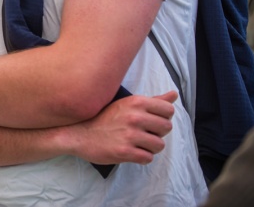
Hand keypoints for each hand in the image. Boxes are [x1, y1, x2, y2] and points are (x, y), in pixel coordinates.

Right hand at [62, 91, 177, 164]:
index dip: (162, 117)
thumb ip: (153, 100)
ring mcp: (129, 135)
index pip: (168, 110)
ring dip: (150, 147)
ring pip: (159, 145)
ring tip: (137, 143)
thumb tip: (174, 94)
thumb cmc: (104, 118)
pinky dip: (142, 157)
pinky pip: (148, 158)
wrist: (79, 134)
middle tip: (142, 133)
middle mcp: (134, 117)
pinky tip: (131, 152)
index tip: (151, 120)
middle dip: (157, 133)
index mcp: (136, 102)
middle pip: (167, 128)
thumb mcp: (127, 104)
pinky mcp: (124, 152)